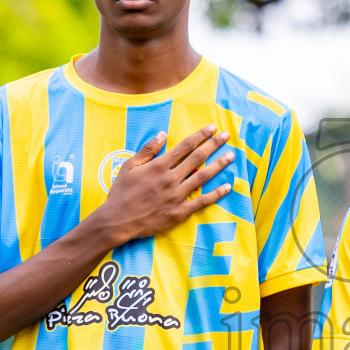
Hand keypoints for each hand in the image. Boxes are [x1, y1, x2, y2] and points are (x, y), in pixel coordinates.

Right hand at [94, 126, 234, 245]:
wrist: (118, 220)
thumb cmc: (121, 193)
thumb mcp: (129, 166)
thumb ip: (147, 150)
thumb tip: (162, 134)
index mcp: (159, 166)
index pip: (185, 146)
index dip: (200, 135)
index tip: (212, 128)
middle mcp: (170, 178)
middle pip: (197, 158)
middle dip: (214, 145)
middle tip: (227, 136)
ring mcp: (177, 196)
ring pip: (203, 177)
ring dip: (219, 165)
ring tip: (231, 156)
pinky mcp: (179, 212)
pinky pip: (202, 201)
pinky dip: (216, 194)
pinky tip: (228, 186)